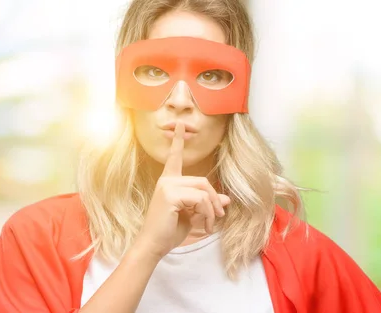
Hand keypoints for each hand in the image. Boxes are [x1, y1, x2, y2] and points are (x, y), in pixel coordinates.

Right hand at [133, 122, 229, 258]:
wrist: (153, 246)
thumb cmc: (169, 231)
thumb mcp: (193, 216)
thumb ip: (207, 205)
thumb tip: (226, 199)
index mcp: (169, 182)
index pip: (174, 158)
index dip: (178, 141)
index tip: (180, 125)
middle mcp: (167, 180)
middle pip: (203, 181)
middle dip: (214, 200)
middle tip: (218, 217)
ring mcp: (167, 186)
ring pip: (203, 190)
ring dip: (212, 210)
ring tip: (209, 225)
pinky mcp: (170, 194)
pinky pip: (200, 200)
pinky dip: (207, 214)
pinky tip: (203, 226)